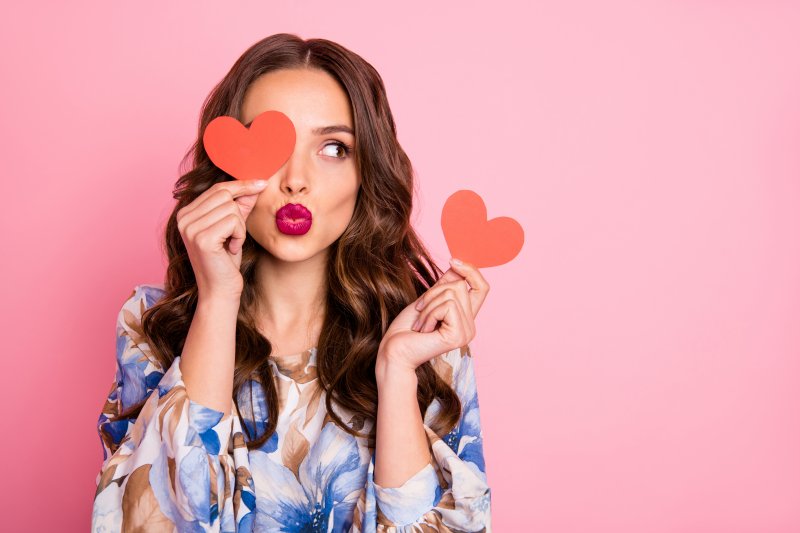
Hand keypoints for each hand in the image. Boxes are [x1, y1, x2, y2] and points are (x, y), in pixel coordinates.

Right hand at [176, 179, 267, 300]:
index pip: (217, 189)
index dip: (241, 185)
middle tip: (234, 235)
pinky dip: (239, 235)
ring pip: (231, 208)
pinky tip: (231, 249)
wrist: (220, 291)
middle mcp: (183, 218)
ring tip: (230, 244)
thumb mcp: (234, 228)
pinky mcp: (202, 238)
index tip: (262, 183)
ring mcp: (190, 228)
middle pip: (225, 195)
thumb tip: (256, 183)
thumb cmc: (226, 262)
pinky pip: (233, 221)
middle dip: (239, 213)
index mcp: (186, 213)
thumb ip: (240, 205)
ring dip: (239, 228)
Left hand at [376, 258, 489, 374]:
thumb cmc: (406, 328)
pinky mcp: (459, 336)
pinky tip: (423, 330)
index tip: (453, 261)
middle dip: (434, 292)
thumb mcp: (428, 299)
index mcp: (466, 318)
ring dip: (429, 304)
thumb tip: (457, 264)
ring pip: (453, 293)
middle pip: (461, 285)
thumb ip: (445, 284)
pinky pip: (447, 305)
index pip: (482, 287)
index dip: (471, 270)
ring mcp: (467, 332)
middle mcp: (471, 326)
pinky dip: (429, 313)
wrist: (394, 351)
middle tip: (420, 311)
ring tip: (421, 323)